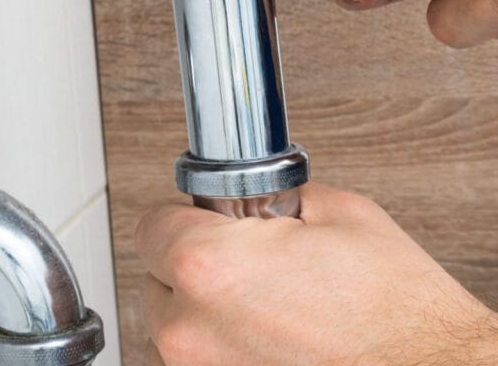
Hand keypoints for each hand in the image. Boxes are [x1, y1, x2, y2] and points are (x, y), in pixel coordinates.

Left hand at [137, 183, 497, 365]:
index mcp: (207, 267)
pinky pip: (202, 362)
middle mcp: (189, 329)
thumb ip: (268, 199)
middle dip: (195, 266)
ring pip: (176, 326)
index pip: (150, 225)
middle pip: (157, 279)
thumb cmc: (398, 314)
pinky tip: (271, 339)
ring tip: (268, 308)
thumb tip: (246, 201)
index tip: (207, 222)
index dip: (185, 218)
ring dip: (206, 312)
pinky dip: (226, 348)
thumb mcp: (335, 212)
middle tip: (249, 265)